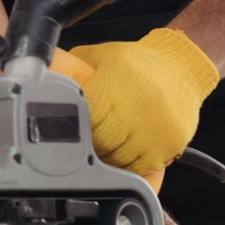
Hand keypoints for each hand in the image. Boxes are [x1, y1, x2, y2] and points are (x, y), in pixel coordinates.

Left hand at [67, 28, 217, 172]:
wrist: (179, 67)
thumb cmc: (138, 63)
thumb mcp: (101, 57)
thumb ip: (74, 69)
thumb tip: (45, 76)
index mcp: (112, 88)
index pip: (85, 120)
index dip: (76, 126)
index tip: (74, 127)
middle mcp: (134, 110)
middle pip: (100, 143)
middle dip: (90, 144)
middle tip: (86, 141)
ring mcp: (154, 130)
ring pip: (120, 159)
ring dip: (109, 158)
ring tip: (106, 146)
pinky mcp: (169, 144)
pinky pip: (143, 166)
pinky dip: (131, 165)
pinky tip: (125, 151)